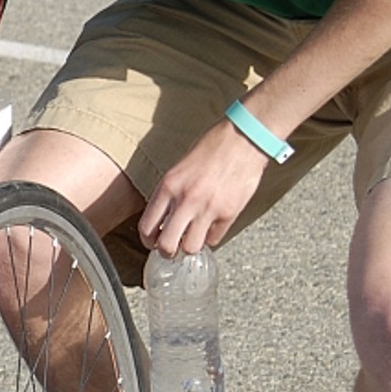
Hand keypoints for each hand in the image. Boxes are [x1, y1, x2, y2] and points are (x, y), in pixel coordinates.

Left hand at [139, 119, 268, 255]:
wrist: (243, 139)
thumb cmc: (211, 148)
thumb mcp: (179, 168)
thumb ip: (170, 192)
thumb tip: (163, 217)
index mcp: (168, 186)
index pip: (147, 226)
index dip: (148, 241)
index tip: (152, 243)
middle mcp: (185, 200)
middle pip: (166, 245)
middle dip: (167, 252)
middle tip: (171, 250)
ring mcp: (208, 209)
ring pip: (191, 247)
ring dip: (190, 247)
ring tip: (192, 240)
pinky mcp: (229, 213)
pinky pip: (215, 239)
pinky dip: (211, 237)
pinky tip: (211, 228)